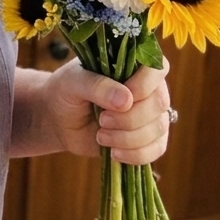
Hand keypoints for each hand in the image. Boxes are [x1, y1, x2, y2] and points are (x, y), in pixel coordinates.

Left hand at [43, 55, 171, 164]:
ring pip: (158, 128)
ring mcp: (150, 114)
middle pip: (159, 103)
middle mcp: (147, 87)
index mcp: (131, 64)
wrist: (59, 120)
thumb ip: (98, 86)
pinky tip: (113, 152)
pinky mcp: (148, 139)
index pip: (157, 68)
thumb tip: (127, 100)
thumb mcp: (74, 82)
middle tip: (102, 120)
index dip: (144, 85)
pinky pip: (157, 149)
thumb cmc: (66, 92)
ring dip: (128, 138)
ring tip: (100, 135)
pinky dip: (136, 154)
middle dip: (130, 118)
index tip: (122, 99)